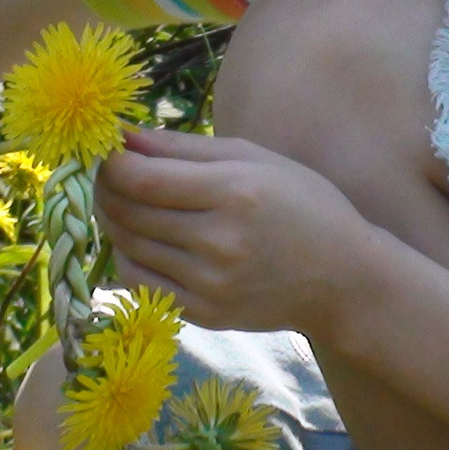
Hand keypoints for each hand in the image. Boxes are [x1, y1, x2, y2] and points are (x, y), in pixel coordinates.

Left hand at [95, 126, 378, 335]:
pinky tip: (137, 238)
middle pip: (128, 212)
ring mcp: (209, 284)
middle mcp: (219, 242)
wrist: (344, 279)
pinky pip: (138, 284)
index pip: (141, 178)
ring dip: (112, 219)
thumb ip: (184, 147)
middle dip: (104, 186)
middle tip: (106, 171)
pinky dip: (125, 256)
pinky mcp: (203, 314)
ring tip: (120, 200)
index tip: (105, 149)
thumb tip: (123, 135)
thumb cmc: (303, 205)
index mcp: (234, 192)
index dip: (109, 161)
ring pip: (127, 247)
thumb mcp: (254, 158)